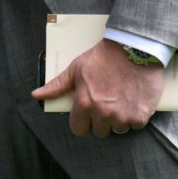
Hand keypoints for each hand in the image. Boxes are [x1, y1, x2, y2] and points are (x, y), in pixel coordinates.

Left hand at [32, 38, 164, 137]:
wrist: (135, 47)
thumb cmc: (103, 57)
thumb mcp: (76, 68)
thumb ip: (58, 85)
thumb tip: (36, 95)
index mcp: (85, 103)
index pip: (79, 129)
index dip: (83, 121)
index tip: (89, 114)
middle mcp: (103, 113)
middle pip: (100, 131)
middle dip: (102, 120)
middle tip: (109, 103)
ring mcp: (123, 116)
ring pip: (119, 129)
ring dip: (120, 119)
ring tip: (123, 100)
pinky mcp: (141, 115)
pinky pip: (136, 125)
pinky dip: (137, 115)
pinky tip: (136, 100)